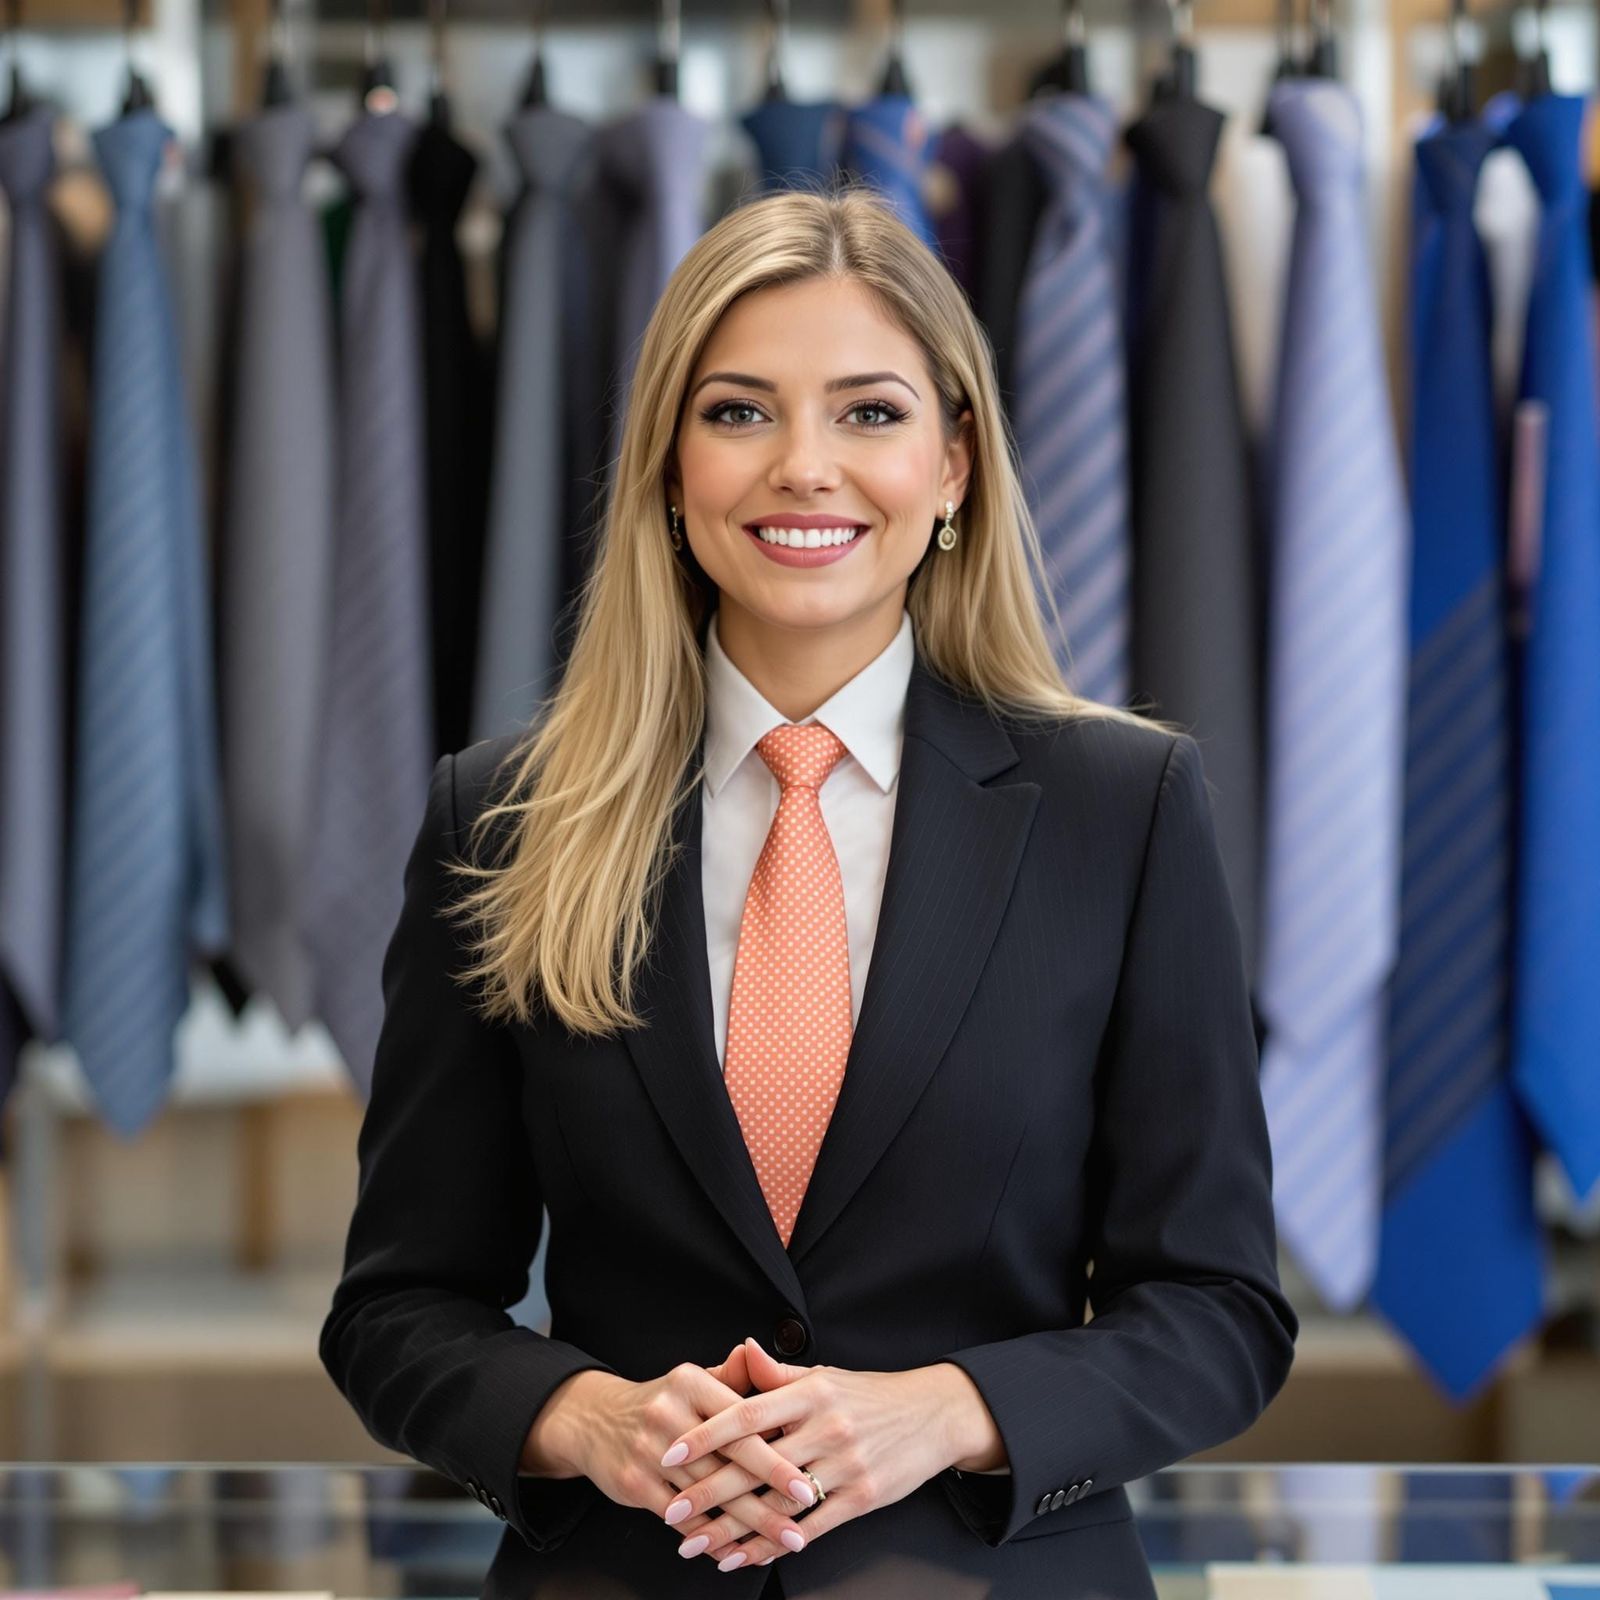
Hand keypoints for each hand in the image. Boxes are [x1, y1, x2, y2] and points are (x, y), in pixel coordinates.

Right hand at [560, 1344, 815, 1558]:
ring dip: (745, 1526)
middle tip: (800, 1527)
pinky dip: (708, 1536)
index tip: (808, 1483)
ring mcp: (648, 1450)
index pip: (742, 1424)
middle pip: (727, 1464)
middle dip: (768, 1500)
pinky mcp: (633, 1482)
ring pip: (706, 1496)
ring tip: (777, 1543)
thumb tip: (756, 1353)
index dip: (776, 1458)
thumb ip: (730, 1375)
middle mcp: (669, 1414)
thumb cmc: (661, 1402)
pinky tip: (734, 1550)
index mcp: (691, 1383)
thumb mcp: (693, 1380)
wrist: (595, 1419)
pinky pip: (679, 1517)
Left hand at [657, 1336, 962, 1568]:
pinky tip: (744, 1556)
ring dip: (734, 1530)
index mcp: (811, 1391)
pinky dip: (773, 1545)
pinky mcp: (862, 1497)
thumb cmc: (870, 1395)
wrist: (933, 1415)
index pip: (748, 1413)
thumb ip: (778, 1372)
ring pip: (778, 1503)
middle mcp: (825, 1427)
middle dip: (708, 1493)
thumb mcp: (825, 1375)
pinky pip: (809, 1527)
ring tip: (698, 1545)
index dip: (706, 1434)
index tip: (670, 1452)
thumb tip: (741, 1349)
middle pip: (756, 1465)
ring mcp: (844, 1465)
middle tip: (671, 1512)